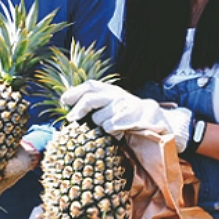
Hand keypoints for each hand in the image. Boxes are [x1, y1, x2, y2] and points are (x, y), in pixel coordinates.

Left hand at [63, 79, 191, 150]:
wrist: (154, 119)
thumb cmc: (125, 114)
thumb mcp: (111, 104)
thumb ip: (94, 103)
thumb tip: (67, 105)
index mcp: (110, 90)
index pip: (90, 86)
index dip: (75, 92)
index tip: (64, 101)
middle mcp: (117, 95)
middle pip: (91, 99)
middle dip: (79, 109)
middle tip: (72, 119)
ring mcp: (126, 106)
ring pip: (100, 118)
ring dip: (100, 125)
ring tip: (108, 127)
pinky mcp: (133, 118)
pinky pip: (111, 127)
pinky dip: (111, 131)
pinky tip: (117, 132)